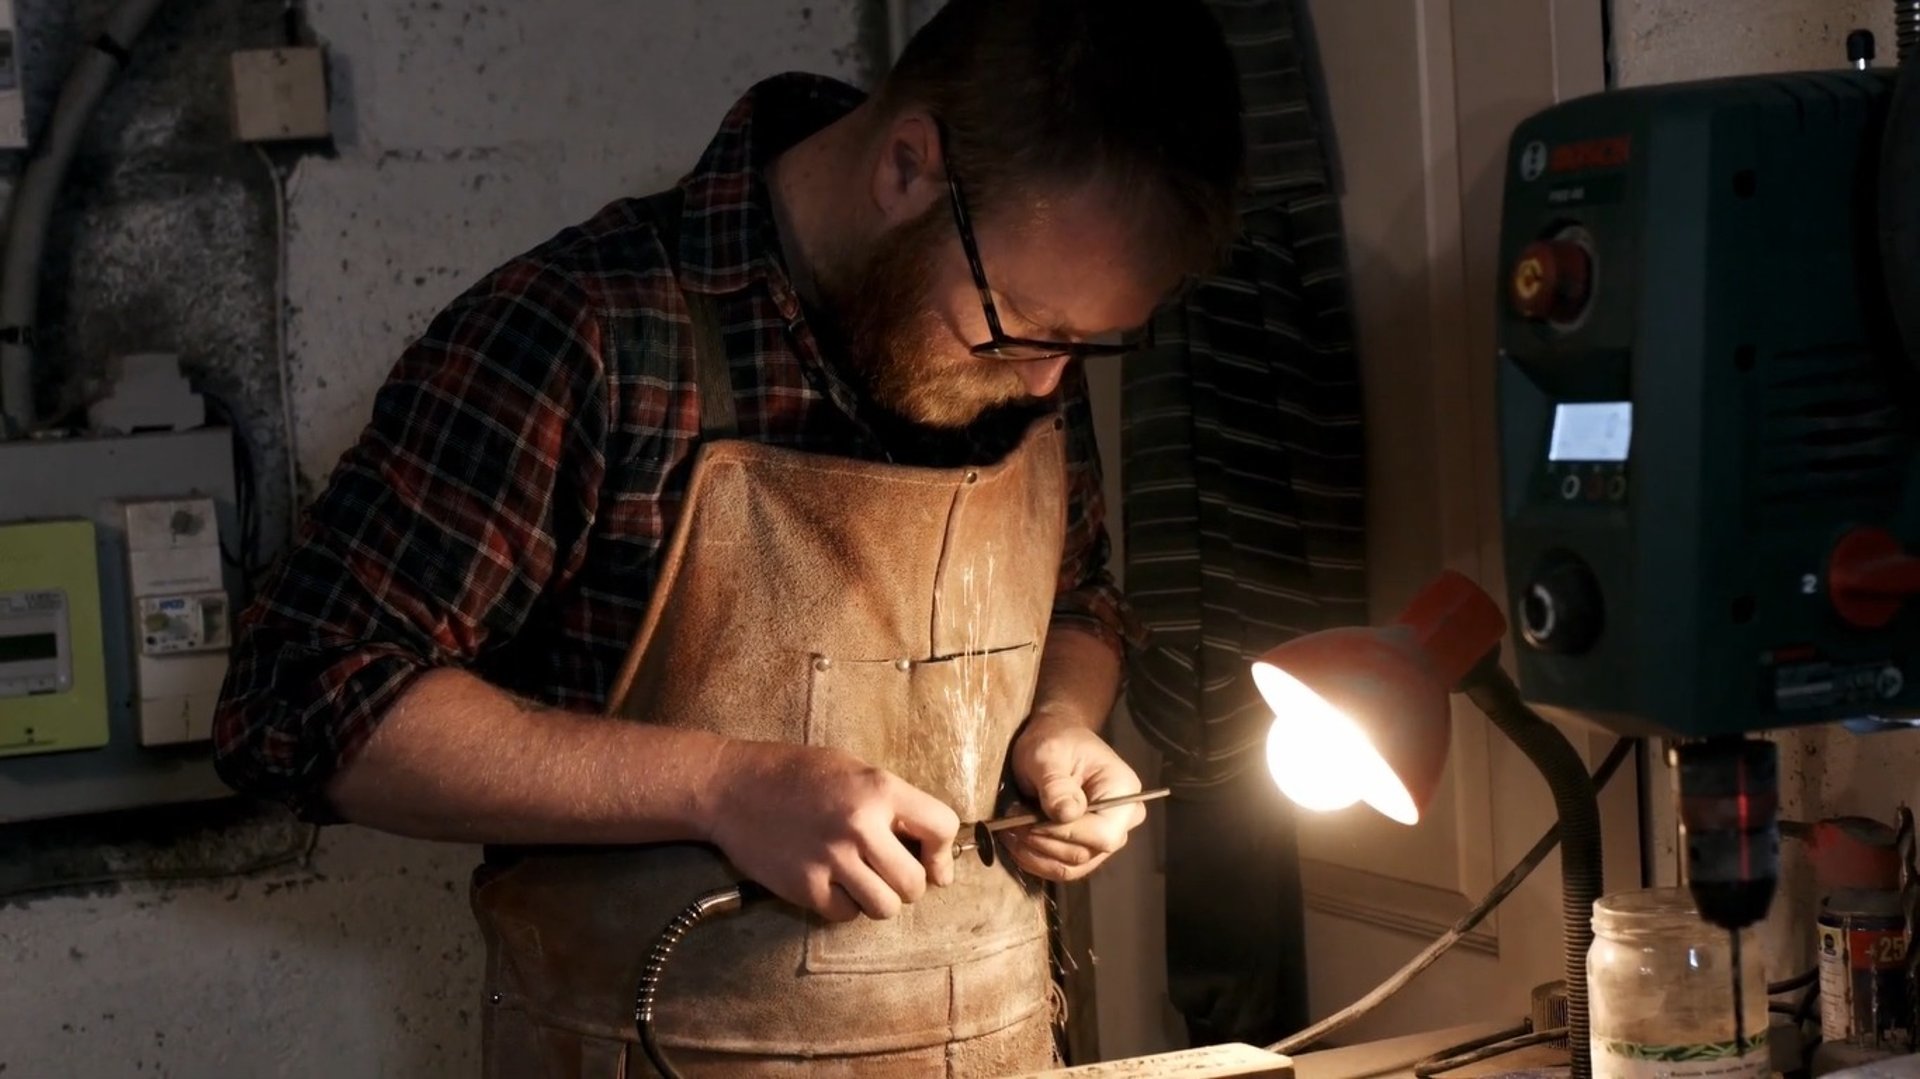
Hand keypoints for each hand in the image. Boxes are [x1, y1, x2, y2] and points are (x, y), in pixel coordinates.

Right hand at [702, 741, 959, 922]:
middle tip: (890, 873)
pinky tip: (831, 883)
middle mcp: (859, 825)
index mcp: (879, 789)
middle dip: (908, 884)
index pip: (941, 827)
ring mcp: (831, 859)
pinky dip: (844, 906)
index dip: (942, 852)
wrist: (732, 786)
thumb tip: (932, 852)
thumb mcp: (853, 770)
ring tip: (862, 881)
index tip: (933, 864)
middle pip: (915, 883)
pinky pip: (846, 915)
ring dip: (879, 900)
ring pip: (885, 907)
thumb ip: (893, 805)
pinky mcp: (804, 886)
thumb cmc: (797, 774)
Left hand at [1004, 713, 1145, 880]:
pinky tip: (1017, 842)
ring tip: (1010, 832)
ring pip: (1071, 867)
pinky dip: (1035, 860)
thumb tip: (1066, 814)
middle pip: (1084, 853)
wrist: (1055, 743)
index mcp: (1124, 792)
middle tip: (1010, 824)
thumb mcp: (1048, 755)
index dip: (1063, 834)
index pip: (1102, 833)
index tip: (1027, 824)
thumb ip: (1056, 784)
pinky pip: (1062, 868)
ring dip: (1034, 855)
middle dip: (1042, 843)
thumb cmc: (1055, 741)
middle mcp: (1122, 821)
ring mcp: (1105, 839)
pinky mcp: (1086, 848)